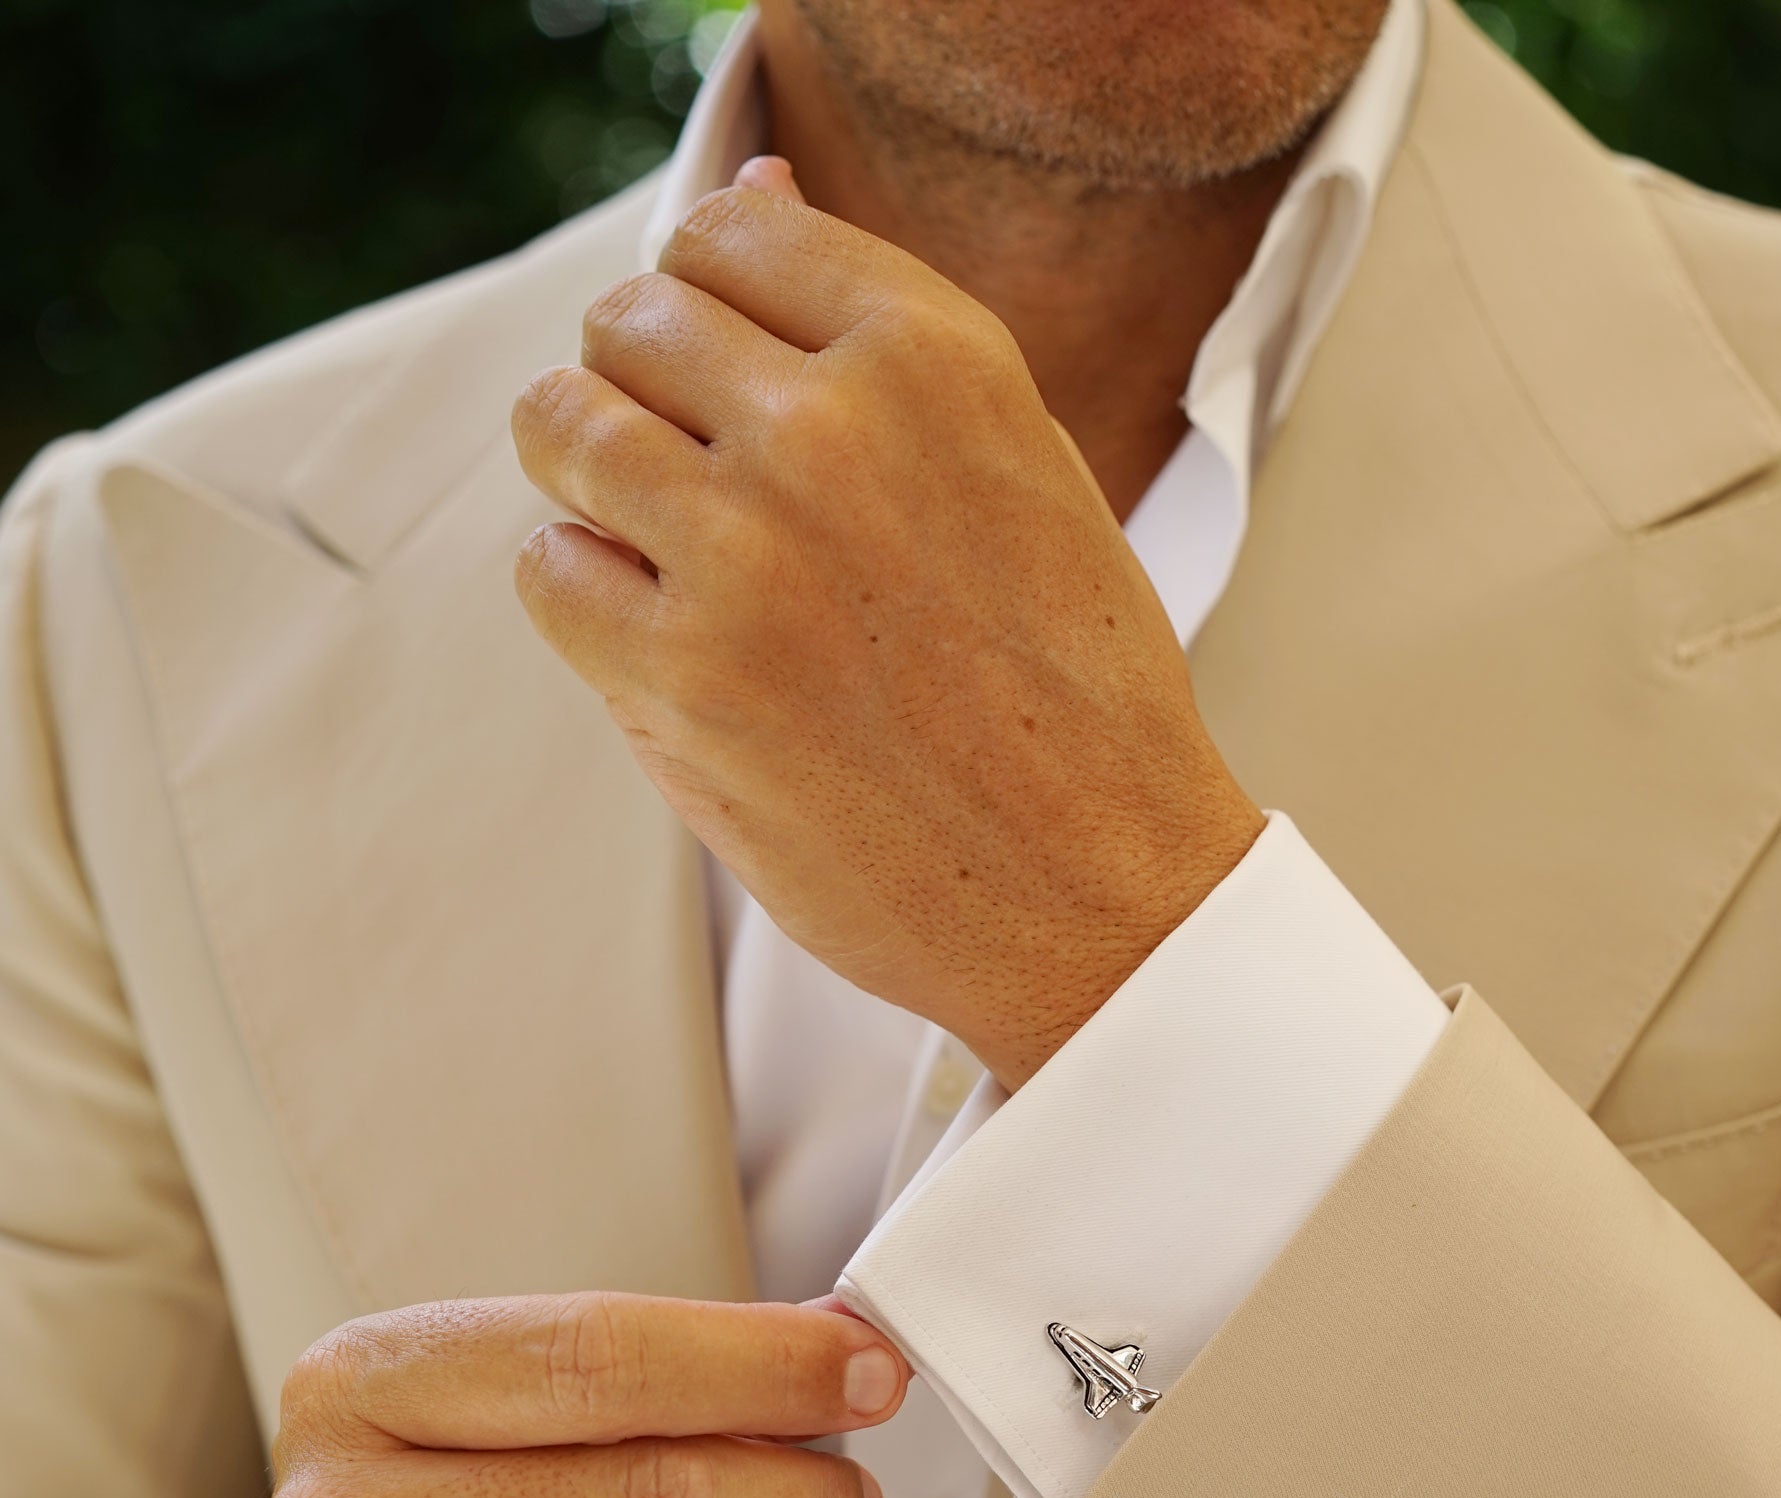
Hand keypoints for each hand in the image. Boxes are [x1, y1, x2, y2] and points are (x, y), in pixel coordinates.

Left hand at [510, 169, 1263, 1089]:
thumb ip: (879, 338)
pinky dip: (582, 598)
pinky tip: (660, 640)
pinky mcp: (683, 679)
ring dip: (586, 478)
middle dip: (640, 387)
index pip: (728, 233)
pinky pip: (548, 573)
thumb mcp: (1018, 464)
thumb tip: (756, 193)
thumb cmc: (1070, 693)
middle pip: (632, 323)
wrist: (1099, 890)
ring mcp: (745, 553)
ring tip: (655, 546)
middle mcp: (830, 430)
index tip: (722, 372)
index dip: (706, 302)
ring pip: (563, 428)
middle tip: (692, 477)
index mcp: (932, 355)